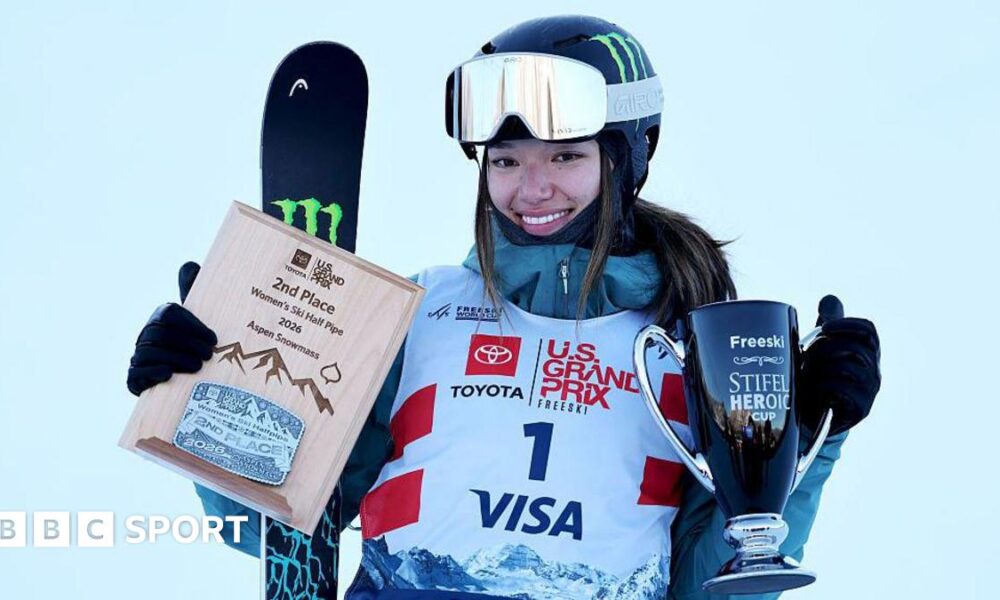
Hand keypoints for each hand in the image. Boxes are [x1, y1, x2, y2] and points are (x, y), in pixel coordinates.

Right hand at [126, 262, 217, 395]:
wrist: (185, 375)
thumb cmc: (197, 341)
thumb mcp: (200, 318)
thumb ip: (195, 292)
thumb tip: (190, 264)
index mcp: (162, 316)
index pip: (171, 314)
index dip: (192, 326)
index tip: (213, 338)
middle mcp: (147, 333)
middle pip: (161, 334)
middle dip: (188, 344)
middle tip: (209, 354)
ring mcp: (138, 355)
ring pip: (151, 353)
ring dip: (176, 359)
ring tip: (197, 366)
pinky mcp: (134, 377)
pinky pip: (136, 372)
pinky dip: (153, 372)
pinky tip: (169, 374)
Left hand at [799, 295, 880, 435]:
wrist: (814, 419)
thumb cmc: (819, 379)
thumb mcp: (822, 351)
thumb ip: (828, 326)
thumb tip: (829, 298)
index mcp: (867, 353)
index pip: (868, 330)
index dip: (847, 324)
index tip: (824, 327)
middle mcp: (874, 371)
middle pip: (855, 347)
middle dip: (826, 349)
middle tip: (806, 355)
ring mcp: (870, 391)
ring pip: (849, 367)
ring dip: (821, 367)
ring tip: (806, 373)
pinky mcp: (861, 409)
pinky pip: (843, 389)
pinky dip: (823, 385)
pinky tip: (812, 388)